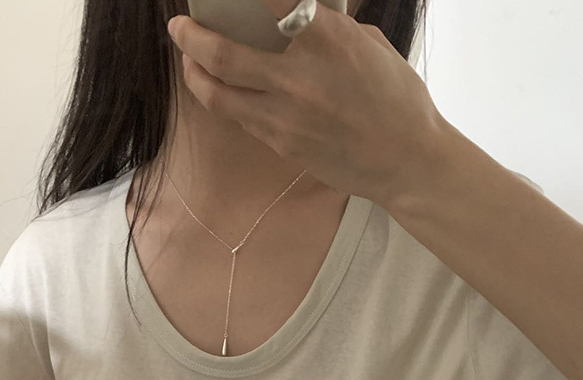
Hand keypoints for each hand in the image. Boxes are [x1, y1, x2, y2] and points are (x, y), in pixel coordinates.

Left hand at [167, 0, 444, 209]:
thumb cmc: (396, 99)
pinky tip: (219, 88)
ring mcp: (285, 116)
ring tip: (188, 61)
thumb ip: (329, 30)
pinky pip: (240, 117)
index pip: (274, 1)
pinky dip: (224, 100)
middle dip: (191, 39)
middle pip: (223, 56)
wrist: (405, 161)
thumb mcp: (369, 46)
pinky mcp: (281, 144)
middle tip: (178, 28)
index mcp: (328, 40)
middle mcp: (299, 78)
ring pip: (219, 95)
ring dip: (195, 75)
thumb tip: (298, 19)